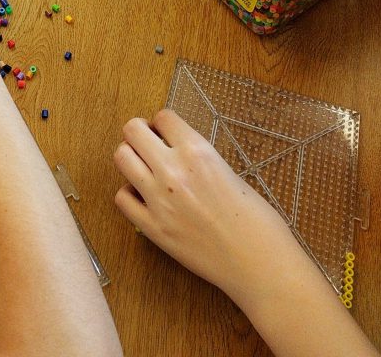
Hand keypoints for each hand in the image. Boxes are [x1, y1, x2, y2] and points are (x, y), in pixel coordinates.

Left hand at [113, 109, 302, 306]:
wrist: (259, 263)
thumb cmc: (255, 218)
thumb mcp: (228, 171)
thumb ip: (197, 157)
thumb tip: (175, 150)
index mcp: (197, 151)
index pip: (163, 116)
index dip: (163, 124)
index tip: (166, 133)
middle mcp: (173, 170)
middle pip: (132, 130)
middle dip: (140, 134)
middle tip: (150, 146)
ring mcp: (159, 199)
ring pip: (121, 157)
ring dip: (131, 158)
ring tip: (145, 168)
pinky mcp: (152, 228)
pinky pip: (122, 198)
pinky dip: (130, 194)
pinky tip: (145, 198)